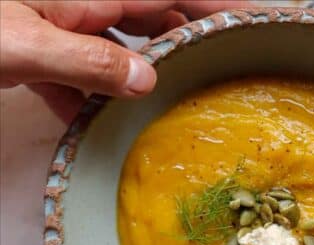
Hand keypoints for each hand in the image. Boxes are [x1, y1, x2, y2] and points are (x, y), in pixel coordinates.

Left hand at [0, 1, 247, 121]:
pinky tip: (91, 124)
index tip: (249, 18)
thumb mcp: (25, 45)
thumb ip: (88, 61)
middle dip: (182, 43)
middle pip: (147, 22)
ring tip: (162, 106)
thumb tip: (148, 80)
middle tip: (216, 70)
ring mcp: (56, 31)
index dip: (211, 4)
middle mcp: (77, 9)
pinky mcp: (33, 56)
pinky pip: (76, 76)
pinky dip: (87, 100)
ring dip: (134, 79)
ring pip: (114, 52)